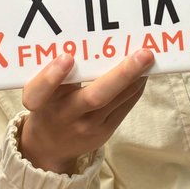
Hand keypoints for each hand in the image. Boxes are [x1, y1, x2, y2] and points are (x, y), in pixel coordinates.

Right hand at [18, 48, 154, 175]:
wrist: (50, 148)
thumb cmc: (47, 106)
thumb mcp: (40, 92)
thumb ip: (52, 72)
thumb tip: (85, 40)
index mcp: (41, 101)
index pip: (40, 91)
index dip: (52, 76)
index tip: (67, 57)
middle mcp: (64, 115)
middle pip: (95, 97)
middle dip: (122, 74)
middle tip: (143, 54)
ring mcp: (87, 126)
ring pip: (117, 100)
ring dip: (136, 77)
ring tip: (149, 57)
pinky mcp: (105, 131)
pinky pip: (125, 106)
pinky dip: (136, 86)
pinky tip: (144, 72)